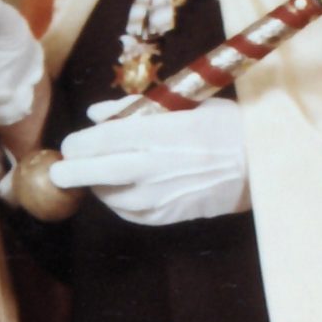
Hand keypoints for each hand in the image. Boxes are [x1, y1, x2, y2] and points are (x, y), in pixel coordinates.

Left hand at [50, 96, 250, 225]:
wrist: (262, 167)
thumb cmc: (225, 127)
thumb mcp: (184, 104)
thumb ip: (134, 108)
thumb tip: (94, 114)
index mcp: (157, 132)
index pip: (98, 140)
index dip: (77, 143)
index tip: (70, 144)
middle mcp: (153, 166)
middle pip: (92, 172)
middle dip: (69, 171)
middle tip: (60, 169)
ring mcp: (158, 196)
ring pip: (107, 195)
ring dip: (95, 186)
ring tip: (99, 175)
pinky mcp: (166, 216)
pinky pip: (127, 213)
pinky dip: (118, 202)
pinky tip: (122, 191)